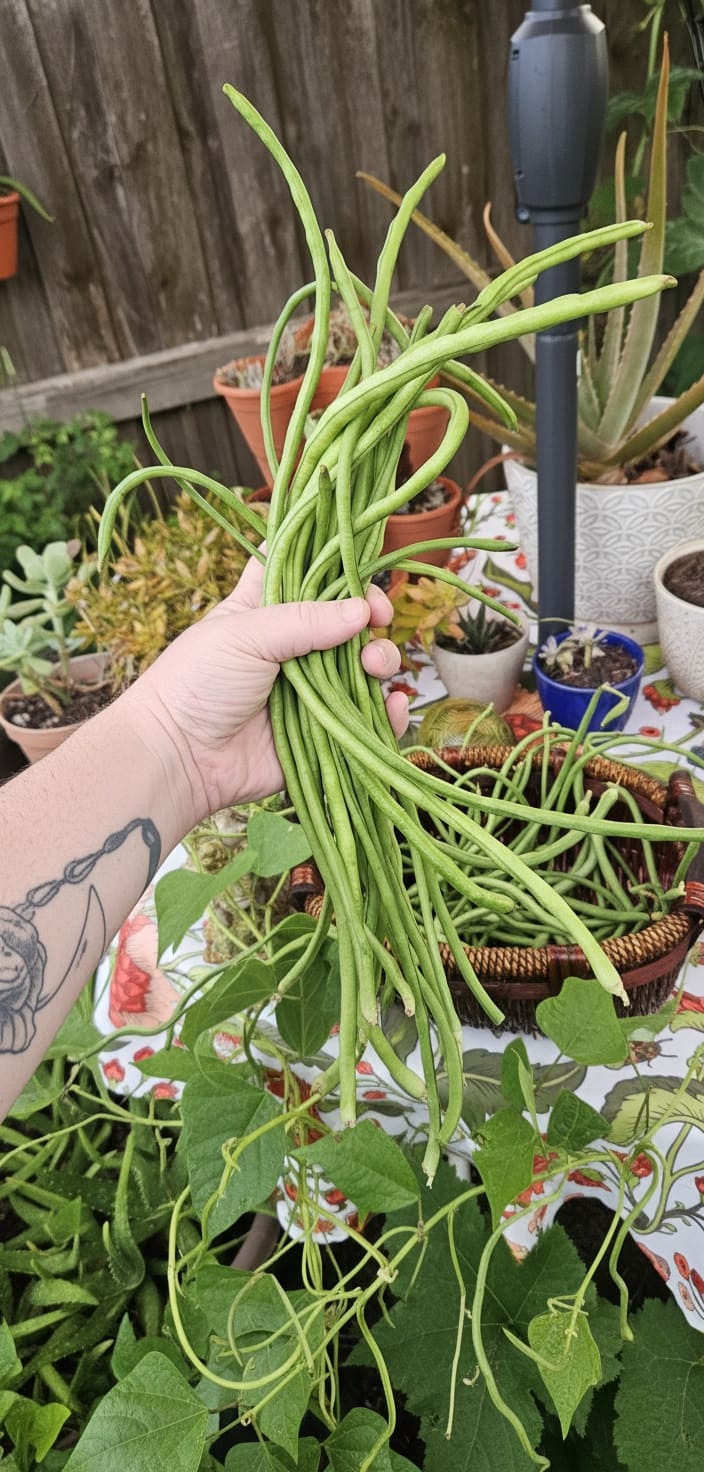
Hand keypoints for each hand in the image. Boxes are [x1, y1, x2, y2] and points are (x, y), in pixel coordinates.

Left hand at [132, 555, 408, 816]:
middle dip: (370, 617)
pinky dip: (387, 712)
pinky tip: (392, 705)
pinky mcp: (322, 732)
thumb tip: (362, 611)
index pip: (302, 572)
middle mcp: (292, 647)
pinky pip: (365, 720)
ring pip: (362, 668)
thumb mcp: (245, 634)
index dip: (334, 564)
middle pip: (346, 620)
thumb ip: (305, 620)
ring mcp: (310, 691)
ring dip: (381, 661)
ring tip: (375, 667)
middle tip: (379, 621)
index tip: (359, 569)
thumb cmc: (196, 682)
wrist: (179, 757)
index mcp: (266, 611)